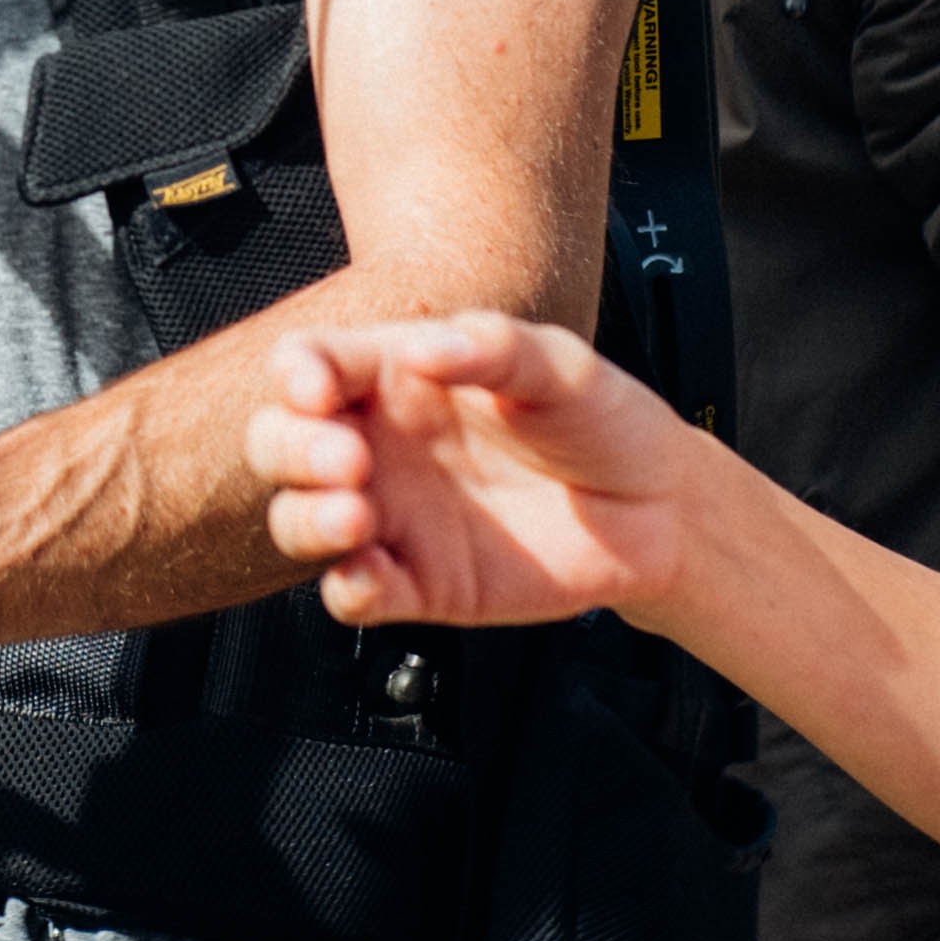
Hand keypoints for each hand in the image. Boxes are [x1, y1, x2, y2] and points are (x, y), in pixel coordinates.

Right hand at [245, 311, 716, 633]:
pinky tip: (373, 574)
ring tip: (356, 516)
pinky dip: (347, 589)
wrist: (660, 509)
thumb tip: (421, 350)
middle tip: (346, 458)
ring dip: (306, 518)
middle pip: (279, 443)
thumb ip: (492, 347)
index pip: (311, 365)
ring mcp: (394, 517)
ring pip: (298, 519)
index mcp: (398, 378)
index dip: (296, 374)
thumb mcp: (558, 364)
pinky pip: (353, 593)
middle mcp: (381, 446)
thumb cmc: (602, 420)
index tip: (319, 390)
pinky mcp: (417, 584)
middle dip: (291, 448)